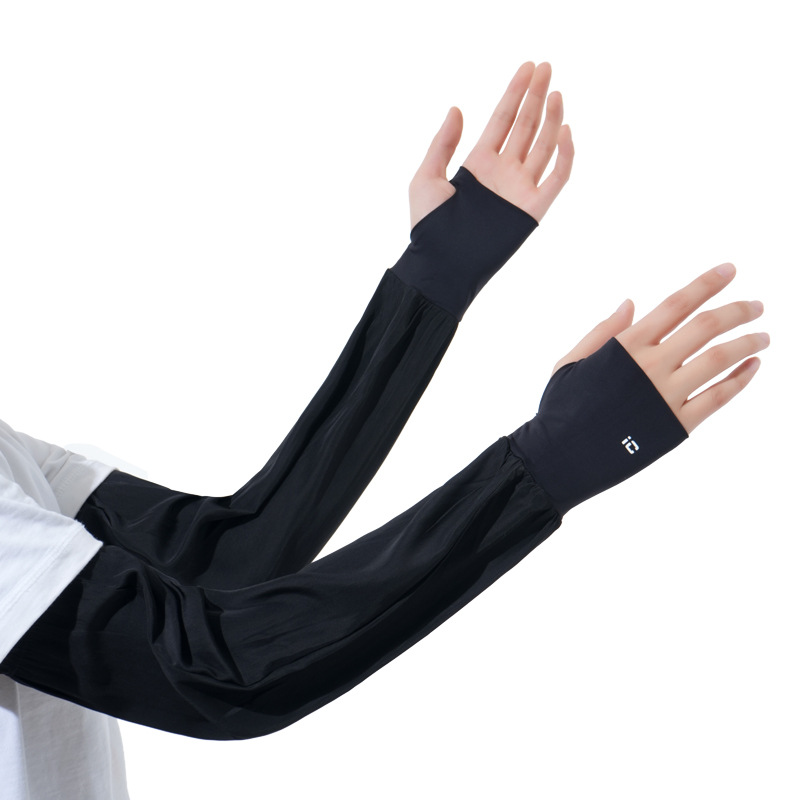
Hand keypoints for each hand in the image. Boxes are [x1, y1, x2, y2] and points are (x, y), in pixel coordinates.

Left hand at [408, 62, 573, 230]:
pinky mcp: (532, 210)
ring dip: (552, 119)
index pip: (502, 119)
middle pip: (526, 126)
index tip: (528, 67)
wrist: (441, 264)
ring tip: (556, 91)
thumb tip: (456, 108)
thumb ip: (442, 143)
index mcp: (478, 163)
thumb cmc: (427, 227)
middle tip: (547, 67)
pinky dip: (564, 156)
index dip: (515, 92)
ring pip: (544, 147)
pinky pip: (556, 179)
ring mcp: (520, 189)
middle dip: (537, 96)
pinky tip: (565, 130)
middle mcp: (503, 172)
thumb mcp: (426, 178)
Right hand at [552, 264, 769, 432]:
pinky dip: (741, 380)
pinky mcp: (677, 425)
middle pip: (706, 326)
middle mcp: (651, 365)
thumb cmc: (561, 409)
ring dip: (747, 343)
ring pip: (719, 359)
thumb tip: (631, 304)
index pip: (676, 304)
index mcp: (626, 346)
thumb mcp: (570, 362)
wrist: (561, 457)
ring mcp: (666, 395)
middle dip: (738, 310)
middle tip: (757, 306)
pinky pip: (719, 398)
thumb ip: (603, 332)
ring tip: (764, 336)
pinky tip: (753, 367)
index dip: (706, 283)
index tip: (730, 270)